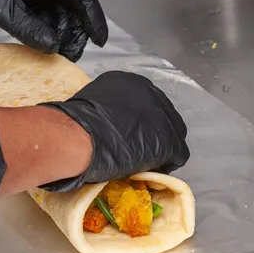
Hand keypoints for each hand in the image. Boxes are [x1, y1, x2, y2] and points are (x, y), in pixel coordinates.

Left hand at [0, 0, 107, 61]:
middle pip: (71, 5)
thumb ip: (29, 29)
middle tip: (74, 54)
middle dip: (76, 30)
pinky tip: (45, 48)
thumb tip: (52, 47)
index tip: (99, 37)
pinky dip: (46, 33)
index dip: (93, 14)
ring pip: (57, 13)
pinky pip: (42, 17)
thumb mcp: (2, 9)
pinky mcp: (21, 0)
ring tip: (60, 56)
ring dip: (61, 34)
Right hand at [40, 71, 189, 191]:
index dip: (141, 122)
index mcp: (131, 82)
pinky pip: (178, 153)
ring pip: (173, 133)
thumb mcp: (92, 105)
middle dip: (155, 133)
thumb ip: (107, 110)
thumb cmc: (75, 124)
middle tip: (142, 150)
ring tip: (147, 161)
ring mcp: (163, 116)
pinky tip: (153, 170)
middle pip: (163, 116)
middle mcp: (151, 93)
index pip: (145, 103)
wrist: (81, 137)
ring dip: (162, 147)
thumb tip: (105, 124)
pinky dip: (168, 163)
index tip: (133, 135)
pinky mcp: (170, 140)